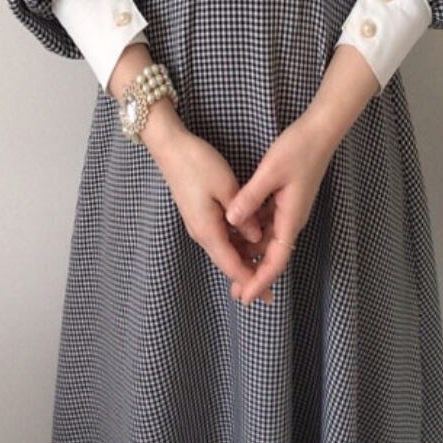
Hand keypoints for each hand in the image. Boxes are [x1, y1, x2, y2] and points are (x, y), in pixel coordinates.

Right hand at [145, 117, 271, 302]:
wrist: (170, 148)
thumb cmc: (198, 164)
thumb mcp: (227, 187)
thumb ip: (244, 215)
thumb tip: (257, 237)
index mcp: (208, 230)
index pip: (232, 265)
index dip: (251, 281)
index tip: (269, 295)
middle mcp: (202, 233)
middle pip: (228, 262)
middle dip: (249, 276)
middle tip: (272, 292)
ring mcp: (199, 224)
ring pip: (226, 249)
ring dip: (244, 259)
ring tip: (266, 269)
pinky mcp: (200, 214)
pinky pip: (222, 236)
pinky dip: (237, 243)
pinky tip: (252, 241)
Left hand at [223, 107, 340, 305]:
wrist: (320, 131)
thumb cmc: (298, 149)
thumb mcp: (270, 172)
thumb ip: (250, 197)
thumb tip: (231, 221)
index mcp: (290, 218)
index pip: (275, 260)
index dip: (260, 281)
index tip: (245, 297)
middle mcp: (291, 219)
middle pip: (272, 255)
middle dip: (254, 274)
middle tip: (235, 292)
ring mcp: (290, 210)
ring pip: (269, 240)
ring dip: (253, 255)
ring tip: (233, 268)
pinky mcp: (286, 200)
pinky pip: (269, 224)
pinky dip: (255, 235)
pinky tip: (239, 235)